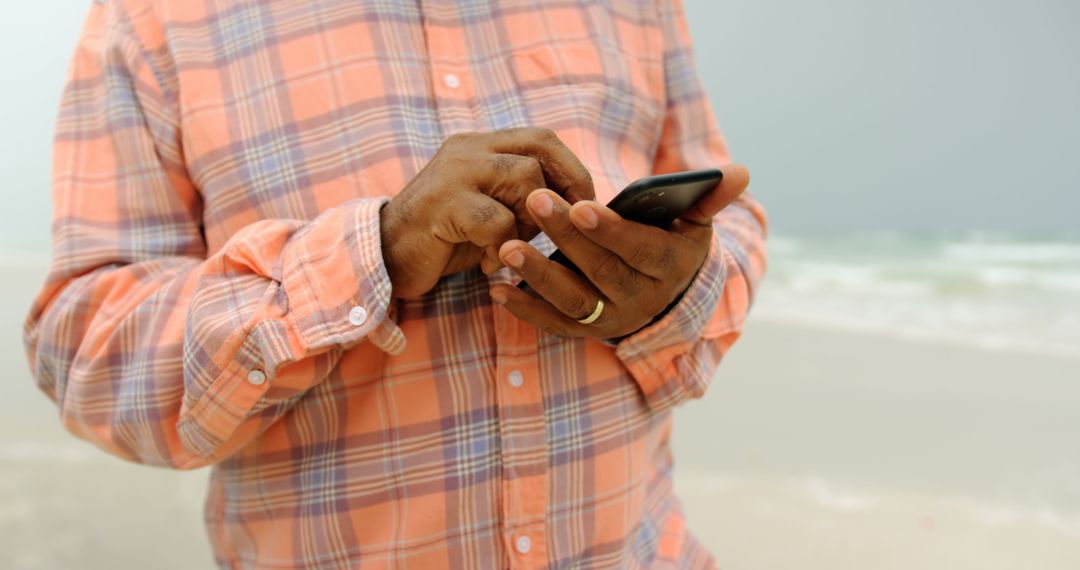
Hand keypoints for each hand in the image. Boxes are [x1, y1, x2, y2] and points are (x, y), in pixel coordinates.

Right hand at [380, 128, 593, 298]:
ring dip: (530, 223)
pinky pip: (496, 220)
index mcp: (480, 145)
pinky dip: (503, 248)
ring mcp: (453, 173)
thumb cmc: (444, 239)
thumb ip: (522, 197)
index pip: (542, 138)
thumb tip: (576, 205)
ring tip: (513, 248)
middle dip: (559, 198)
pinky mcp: (442, 204)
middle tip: (558, 233)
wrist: (384, 257)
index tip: (583, 207)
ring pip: (523, 182)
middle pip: (538, 155)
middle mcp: (467, 149)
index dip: (572, 171)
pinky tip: (490, 264)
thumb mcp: (488, 210)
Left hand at [488, 164, 750, 338]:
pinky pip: (554, 324)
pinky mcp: (586, 331)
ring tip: (507, 248)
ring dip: (538, 276)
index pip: (639, 250)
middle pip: (601, 271)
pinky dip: (526, 309)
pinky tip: (497, 290)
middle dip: (565, 238)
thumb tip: (740, 171)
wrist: (664, 295)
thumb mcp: (694, 221)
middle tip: (532, 202)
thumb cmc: (672, 242)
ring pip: (574, 301)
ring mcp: (612, 319)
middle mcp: (642, 301)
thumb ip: (710, 196)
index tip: (578, 205)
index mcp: (669, 268)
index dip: (610, 231)